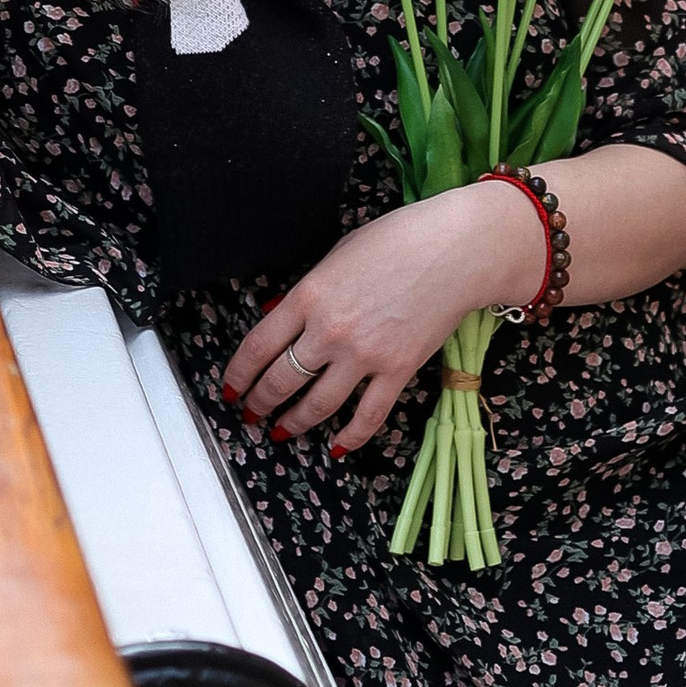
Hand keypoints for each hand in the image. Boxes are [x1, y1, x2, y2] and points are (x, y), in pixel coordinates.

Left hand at [222, 185, 544, 453]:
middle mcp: (329, 331)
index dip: (238, 375)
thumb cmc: (397, 240)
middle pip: (281, 380)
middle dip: (259, 403)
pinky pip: (367, 416)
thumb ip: (306, 291)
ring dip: (294, 423)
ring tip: (281, 432)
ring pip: (317, 405)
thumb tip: (276, 316)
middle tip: (250, 414)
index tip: (230, 388)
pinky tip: (335, 446)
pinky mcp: (397, 372)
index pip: (258, 346)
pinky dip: (349, 437)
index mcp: (309, 295)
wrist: (454, 250)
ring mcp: (364, 355)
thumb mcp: (337, 253)